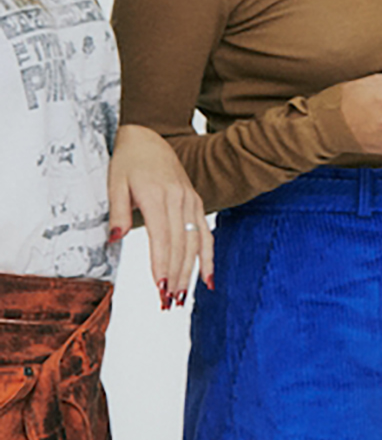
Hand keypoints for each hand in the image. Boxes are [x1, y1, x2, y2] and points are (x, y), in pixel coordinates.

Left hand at [109, 125, 213, 308]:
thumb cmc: (128, 161)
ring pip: (196, 242)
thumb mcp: (114, 183)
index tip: (161, 286)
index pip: (162, 237)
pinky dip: (208, 257)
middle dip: (177, 274)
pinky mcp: (196, 203)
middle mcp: (179, 200)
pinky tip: (208, 278)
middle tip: (170, 301)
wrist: (150, 138)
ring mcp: (191, 202)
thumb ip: (118, 212)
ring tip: (184, 296)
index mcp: (157, 196)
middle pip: (181, 244)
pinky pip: (206, 233)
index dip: (162, 263)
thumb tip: (115, 240)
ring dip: (192, 271)